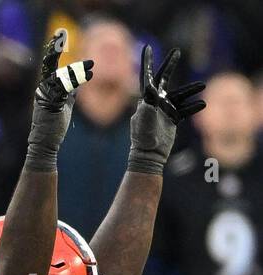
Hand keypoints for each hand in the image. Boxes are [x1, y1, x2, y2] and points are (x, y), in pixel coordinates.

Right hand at [25, 29, 92, 170]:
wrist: (45, 143)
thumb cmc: (54, 125)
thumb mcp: (65, 104)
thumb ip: (70, 91)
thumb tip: (78, 80)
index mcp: (44, 88)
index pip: (48, 66)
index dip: (53, 50)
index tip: (59, 36)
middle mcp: (41, 90)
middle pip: (47, 65)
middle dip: (54, 48)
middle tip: (61, 33)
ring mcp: (45, 96)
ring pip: (59, 76)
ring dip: (76, 70)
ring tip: (91, 65)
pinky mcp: (51, 103)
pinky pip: (64, 88)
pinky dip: (76, 80)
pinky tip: (88, 76)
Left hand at [128, 46, 204, 174]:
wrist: (149, 154)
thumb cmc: (143, 137)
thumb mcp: (143, 120)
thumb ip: (146, 105)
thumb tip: (148, 92)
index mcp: (146, 99)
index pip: (147, 77)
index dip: (146, 62)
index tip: (146, 47)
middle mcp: (155, 102)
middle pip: (164, 79)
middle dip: (170, 65)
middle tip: (177, 50)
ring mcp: (164, 110)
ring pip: (180, 95)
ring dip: (191, 89)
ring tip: (203, 85)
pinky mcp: (173, 119)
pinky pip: (186, 109)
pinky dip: (194, 106)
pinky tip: (202, 103)